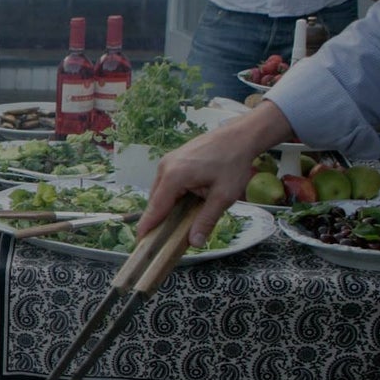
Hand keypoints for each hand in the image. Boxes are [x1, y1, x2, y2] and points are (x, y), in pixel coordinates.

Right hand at [137, 107, 289, 246]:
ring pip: (160, 191)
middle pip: (156, 200)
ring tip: (180, 219)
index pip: (155, 207)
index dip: (148, 226)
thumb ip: (207, 220)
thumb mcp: (223, 196)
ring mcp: (167, 161)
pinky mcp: (173, 159)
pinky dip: (172, 195)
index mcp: (174, 176)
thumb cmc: (233, 163)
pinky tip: (185, 201)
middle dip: (160, 218)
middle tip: (167, 237)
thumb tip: (194, 243)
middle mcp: (165, 167)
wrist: (239, 136)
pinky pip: (166, 182)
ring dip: (167, 206)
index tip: (140, 242)